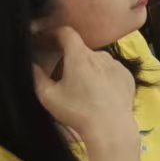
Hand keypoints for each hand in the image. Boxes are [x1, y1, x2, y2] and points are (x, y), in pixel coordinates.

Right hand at [32, 27, 138, 147]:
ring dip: (87, 67)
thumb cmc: (77, 112)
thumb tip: (32, 64)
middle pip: (81, 49)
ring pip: (97, 60)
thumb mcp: (48, 96)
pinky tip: (98, 92)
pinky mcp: (127, 76)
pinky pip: (111, 70)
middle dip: (69, 57)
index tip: (47, 41)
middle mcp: (101, 56)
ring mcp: (117, 65)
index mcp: (80, 56)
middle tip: (61, 74)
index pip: (67, 32)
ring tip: (82, 87)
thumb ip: (37, 76)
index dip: (54, 34)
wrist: (111, 127)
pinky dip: (103, 76)